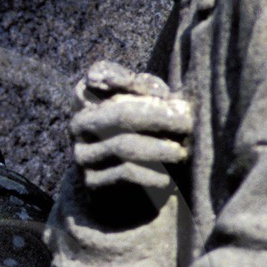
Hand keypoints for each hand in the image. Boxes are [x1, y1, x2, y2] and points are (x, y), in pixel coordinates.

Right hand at [70, 62, 192, 197]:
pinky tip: (168, 179)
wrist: (129, 192)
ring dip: (158, 149)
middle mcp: (79, 124)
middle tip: (187, 124)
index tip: (162, 93)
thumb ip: (151, 92)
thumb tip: (165, 98)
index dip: (125, 78)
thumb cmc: (145, 137)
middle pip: (121, 114)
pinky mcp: (91, 182)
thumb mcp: (147, 107)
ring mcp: (82, 154)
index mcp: (87, 98)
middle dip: (159, 118)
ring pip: (124, 146)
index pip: (99, 74)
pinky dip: (151, 175)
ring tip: (180, 153)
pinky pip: (125, 173)